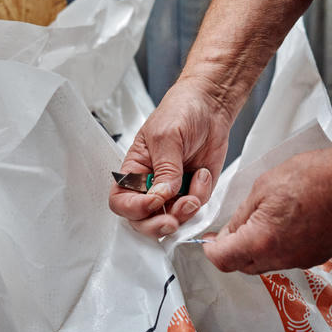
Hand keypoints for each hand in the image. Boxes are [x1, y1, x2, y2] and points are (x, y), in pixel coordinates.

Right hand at [109, 79, 233, 236]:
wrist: (211, 106)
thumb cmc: (180, 112)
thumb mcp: (166, 137)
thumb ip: (164, 169)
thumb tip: (161, 196)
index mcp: (133, 170)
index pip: (121, 201)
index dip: (134, 208)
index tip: (153, 201)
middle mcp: (150, 185)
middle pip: (143, 220)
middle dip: (156, 226)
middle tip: (171, 221)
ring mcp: (173, 191)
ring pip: (171, 219)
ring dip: (183, 212)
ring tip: (194, 190)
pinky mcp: (194, 191)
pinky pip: (195, 208)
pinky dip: (201, 196)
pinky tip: (203, 174)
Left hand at [203, 146, 331, 273]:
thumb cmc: (314, 176)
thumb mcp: (263, 187)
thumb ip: (241, 215)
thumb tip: (229, 232)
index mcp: (261, 241)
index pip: (222, 260)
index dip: (210, 250)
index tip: (209, 241)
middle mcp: (281, 258)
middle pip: (243, 266)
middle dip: (232, 251)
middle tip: (232, 229)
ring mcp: (301, 261)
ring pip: (266, 264)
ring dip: (256, 249)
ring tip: (261, 222)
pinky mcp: (316, 257)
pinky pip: (287, 259)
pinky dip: (278, 247)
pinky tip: (284, 225)